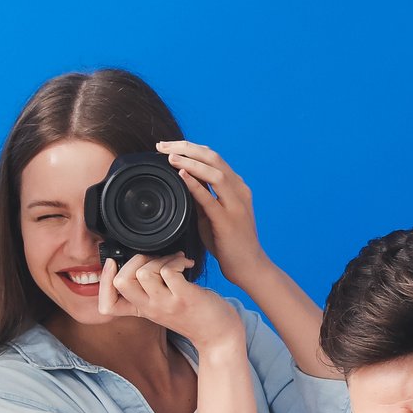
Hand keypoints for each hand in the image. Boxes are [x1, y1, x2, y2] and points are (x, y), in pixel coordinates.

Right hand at [98, 253, 242, 352]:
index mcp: (141, 310)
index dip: (103, 282)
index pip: (106, 306)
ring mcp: (166, 304)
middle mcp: (150, 309)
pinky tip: (187, 264)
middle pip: (120, 281)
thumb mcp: (163, 306)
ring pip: (144, 272)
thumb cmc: (193, 314)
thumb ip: (149, 289)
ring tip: (175, 262)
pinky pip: (168, 271)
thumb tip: (140, 258)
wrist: (219, 336)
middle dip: (135, 259)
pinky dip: (176, 261)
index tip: (116, 265)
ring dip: (160, 258)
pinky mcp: (185, 298)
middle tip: (155, 259)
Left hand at [158, 141, 270, 280]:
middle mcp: (239, 190)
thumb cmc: (230, 243)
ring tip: (170, 157)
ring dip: (190, 162)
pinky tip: (182, 176)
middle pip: (213, 158)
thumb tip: (183, 181)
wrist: (249, 267)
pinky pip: (211, 199)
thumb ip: (202, 197)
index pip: (213, 157)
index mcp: (236, 186)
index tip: (168, 146)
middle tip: (163, 146)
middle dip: (186, 148)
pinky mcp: (228, 221)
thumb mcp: (212, 214)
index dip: (190, 148)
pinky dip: (195, 185)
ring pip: (215, 173)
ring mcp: (236, 205)